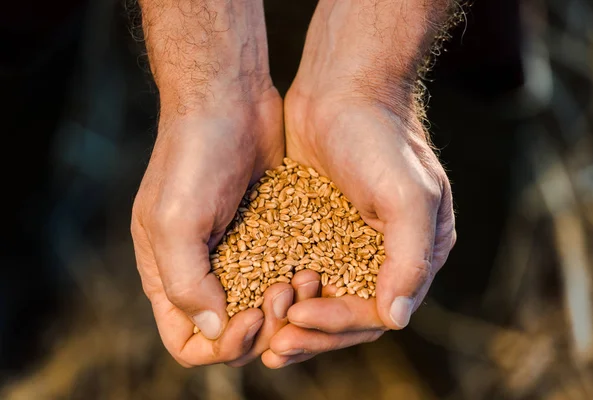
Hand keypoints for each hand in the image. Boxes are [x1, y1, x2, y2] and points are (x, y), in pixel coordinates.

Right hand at [131, 86, 293, 366]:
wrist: (229, 100)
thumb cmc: (193, 155)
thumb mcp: (174, 220)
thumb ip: (185, 282)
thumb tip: (213, 331)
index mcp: (168, 274)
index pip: (187, 343)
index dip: (221, 347)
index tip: (251, 318)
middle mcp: (202, 270)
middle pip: (232, 333)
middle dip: (264, 326)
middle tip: (286, 292)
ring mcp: (237, 252)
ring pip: (263, 308)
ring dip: (288, 308)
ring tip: (307, 278)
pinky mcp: (269, 232)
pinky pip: (283, 273)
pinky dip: (299, 282)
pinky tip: (317, 267)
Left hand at [261, 0, 455, 366]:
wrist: (342, 87)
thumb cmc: (379, 137)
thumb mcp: (407, 194)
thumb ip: (410, 256)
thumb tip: (398, 317)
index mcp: (415, 252)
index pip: (380, 309)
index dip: (341, 323)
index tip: (301, 320)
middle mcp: (384, 254)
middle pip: (349, 313)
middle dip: (314, 332)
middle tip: (277, 345)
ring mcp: (349, 242)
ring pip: (323, 298)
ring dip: (295, 319)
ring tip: (264, 331)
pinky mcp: (318, 228)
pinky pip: (302, 270)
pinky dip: (283, 289)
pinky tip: (258, 298)